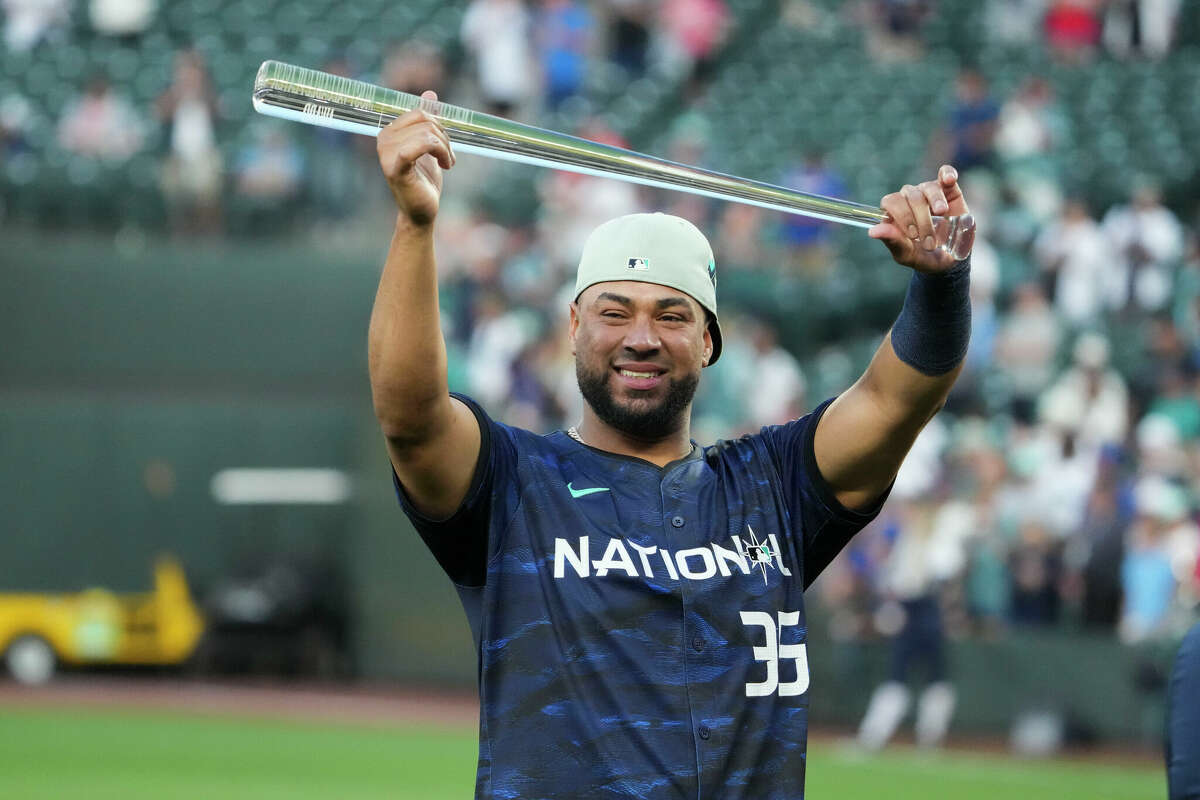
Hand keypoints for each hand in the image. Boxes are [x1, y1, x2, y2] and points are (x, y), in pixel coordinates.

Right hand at [376, 91, 455, 226]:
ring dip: (446, 149)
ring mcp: (387, 154)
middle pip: (425, 120)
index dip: (439, 126)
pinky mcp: (395, 168)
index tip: (445, 146)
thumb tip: (430, 94)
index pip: (420, 112)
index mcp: (389, 131)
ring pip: (428, 133)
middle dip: (444, 138)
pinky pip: (421, 145)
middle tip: (449, 157)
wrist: (422, 211)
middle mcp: (384, 139)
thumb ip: (427, 120)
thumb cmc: (424, 179)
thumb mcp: (429, 145)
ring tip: (448, 163)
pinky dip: (440, 153)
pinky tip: (445, 165)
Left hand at [869, 164, 968, 272]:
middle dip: (920, 217)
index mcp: (894, 213)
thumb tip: (872, 231)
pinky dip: (947, 174)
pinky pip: (945, 173)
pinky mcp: (949, 189)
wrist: (951, 259)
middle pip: (909, 196)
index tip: (912, 234)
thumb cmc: (924, 256)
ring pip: (927, 187)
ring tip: (942, 214)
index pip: (890, 202)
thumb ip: (893, 242)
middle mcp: (909, 199)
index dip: (901, 215)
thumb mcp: (908, 255)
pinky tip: (948, 180)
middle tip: (929, 240)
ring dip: (934, 200)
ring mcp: (928, 192)